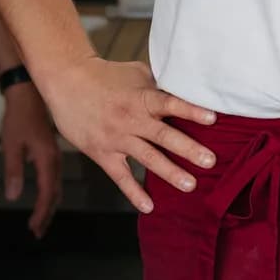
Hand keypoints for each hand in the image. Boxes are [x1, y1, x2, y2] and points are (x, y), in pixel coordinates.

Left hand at [0, 80, 62, 237]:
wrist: (28, 95)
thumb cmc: (20, 117)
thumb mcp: (11, 145)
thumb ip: (14, 171)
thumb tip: (13, 195)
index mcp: (47, 160)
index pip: (46, 194)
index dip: (41, 213)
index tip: (34, 227)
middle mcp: (54, 160)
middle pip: (54, 194)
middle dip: (47, 214)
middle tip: (38, 230)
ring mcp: (54, 156)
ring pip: (55, 187)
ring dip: (49, 205)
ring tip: (41, 219)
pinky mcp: (50, 153)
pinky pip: (54, 178)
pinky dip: (49, 192)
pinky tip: (44, 196)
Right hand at [43, 57, 216, 214]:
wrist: (66, 80)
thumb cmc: (106, 75)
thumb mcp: (136, 73)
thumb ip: (159, 85)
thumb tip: (187, 88)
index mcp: (142, 98)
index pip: (170, 103)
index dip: (191, 111)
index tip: (213, 119)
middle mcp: (131, 119)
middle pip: (163, 135)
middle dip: (188, 149)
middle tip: (210, 161)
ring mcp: (116, 138)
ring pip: (146, 157)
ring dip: (169, 172)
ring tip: (190, 185)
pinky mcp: (101, 153)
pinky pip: (120, 176)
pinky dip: (133, 192)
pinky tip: (149, 206)